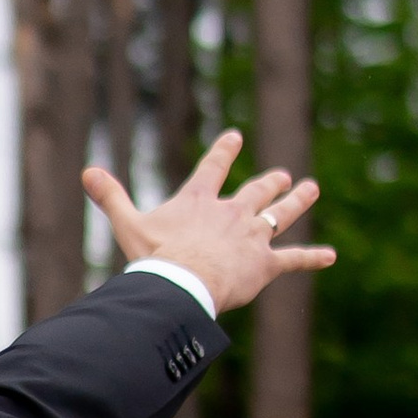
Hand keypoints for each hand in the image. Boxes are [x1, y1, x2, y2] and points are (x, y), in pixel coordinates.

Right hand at [81, 128, 334, 314]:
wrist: (185, 281)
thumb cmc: (156, 256)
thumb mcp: (128, 224)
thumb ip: (111, 196)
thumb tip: (87, 171)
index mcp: (200, 201)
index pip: (213, 168)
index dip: (224, 151)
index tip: (235, 136)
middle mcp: (232, 212)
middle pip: (256, 191)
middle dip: (270, 183)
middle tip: (282, 176)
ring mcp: (252, 236)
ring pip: (280, 215)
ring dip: (297, 202)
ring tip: (310, 189)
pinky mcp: (266, 263)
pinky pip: (293, 259)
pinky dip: (312, 258)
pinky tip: (330, 256)